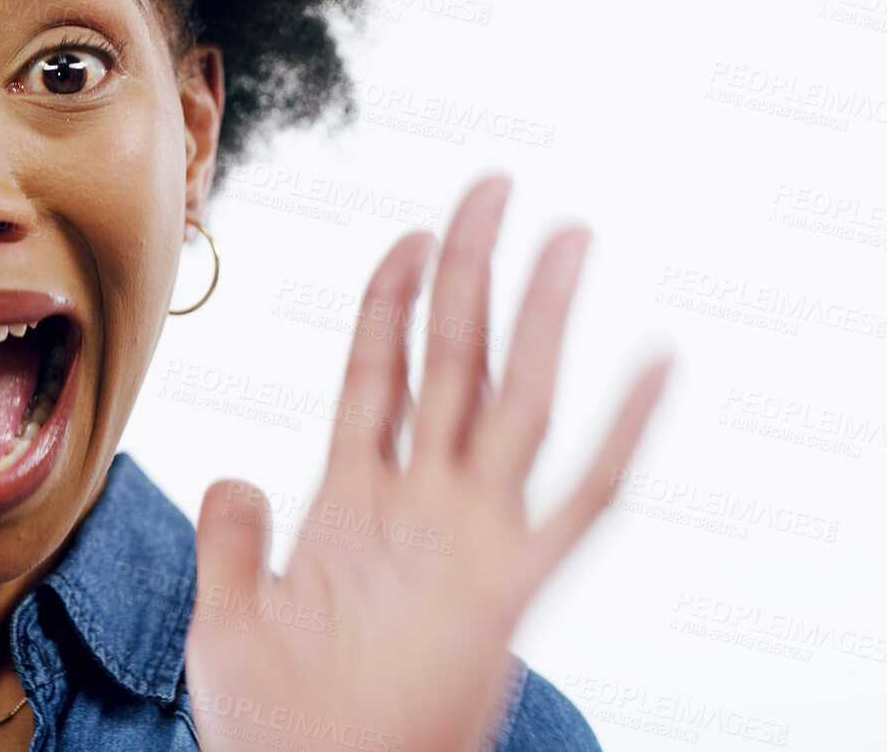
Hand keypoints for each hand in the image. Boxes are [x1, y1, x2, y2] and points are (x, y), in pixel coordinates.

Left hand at [184, 174, 672, 751]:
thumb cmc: (280, 723)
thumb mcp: (232, 618)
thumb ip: (236, 539)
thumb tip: (237, 477)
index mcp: (352, 503)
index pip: (376, 373)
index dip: (389, 302)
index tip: (409, 235)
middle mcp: (421, 505)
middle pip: (451, 361)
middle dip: (471, 272)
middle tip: (492, 188)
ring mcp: (471, 539)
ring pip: (514, 402)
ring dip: (538, 318)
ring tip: (565, 234)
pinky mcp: (512, 588)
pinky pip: (579, 501)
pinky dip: (620, 435)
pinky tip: (654, 367)